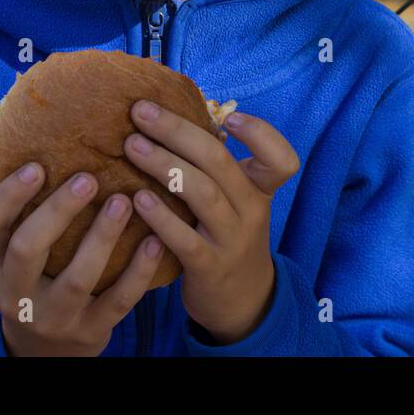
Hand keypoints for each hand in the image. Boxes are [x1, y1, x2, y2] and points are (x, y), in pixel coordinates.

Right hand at [0, 164, 167, 355]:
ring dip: (103, 236)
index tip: (36, 166)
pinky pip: (118, 301)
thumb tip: (42, 140)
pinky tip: (155, 241)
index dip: (7, 197)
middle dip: (58, 210)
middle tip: (88, 178)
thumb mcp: (13, 257)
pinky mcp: (90, 331)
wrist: (48, 350)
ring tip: (125, 201)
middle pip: (28, 249)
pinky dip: (139, 271)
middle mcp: (16, 295)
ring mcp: (53, 317)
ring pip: (77, 277)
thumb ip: (22, 216)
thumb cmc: (35, 280)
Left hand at [124, 100, 299, 343]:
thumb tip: (168, 118)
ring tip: (132, 146)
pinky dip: (161, 217)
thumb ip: (215, 168)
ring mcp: (232, 240)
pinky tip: (137, 200)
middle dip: (177, 131)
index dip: (261, 134)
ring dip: (163, 165)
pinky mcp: (210, 268)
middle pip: (219, 162)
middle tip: (141, 111)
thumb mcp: (237, 202)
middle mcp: (251, 211)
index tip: (229, 116)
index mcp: (259, 189)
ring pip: (202, 193)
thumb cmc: (227, 236)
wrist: (242, 303)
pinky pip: (185, 239)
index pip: (281, 159)